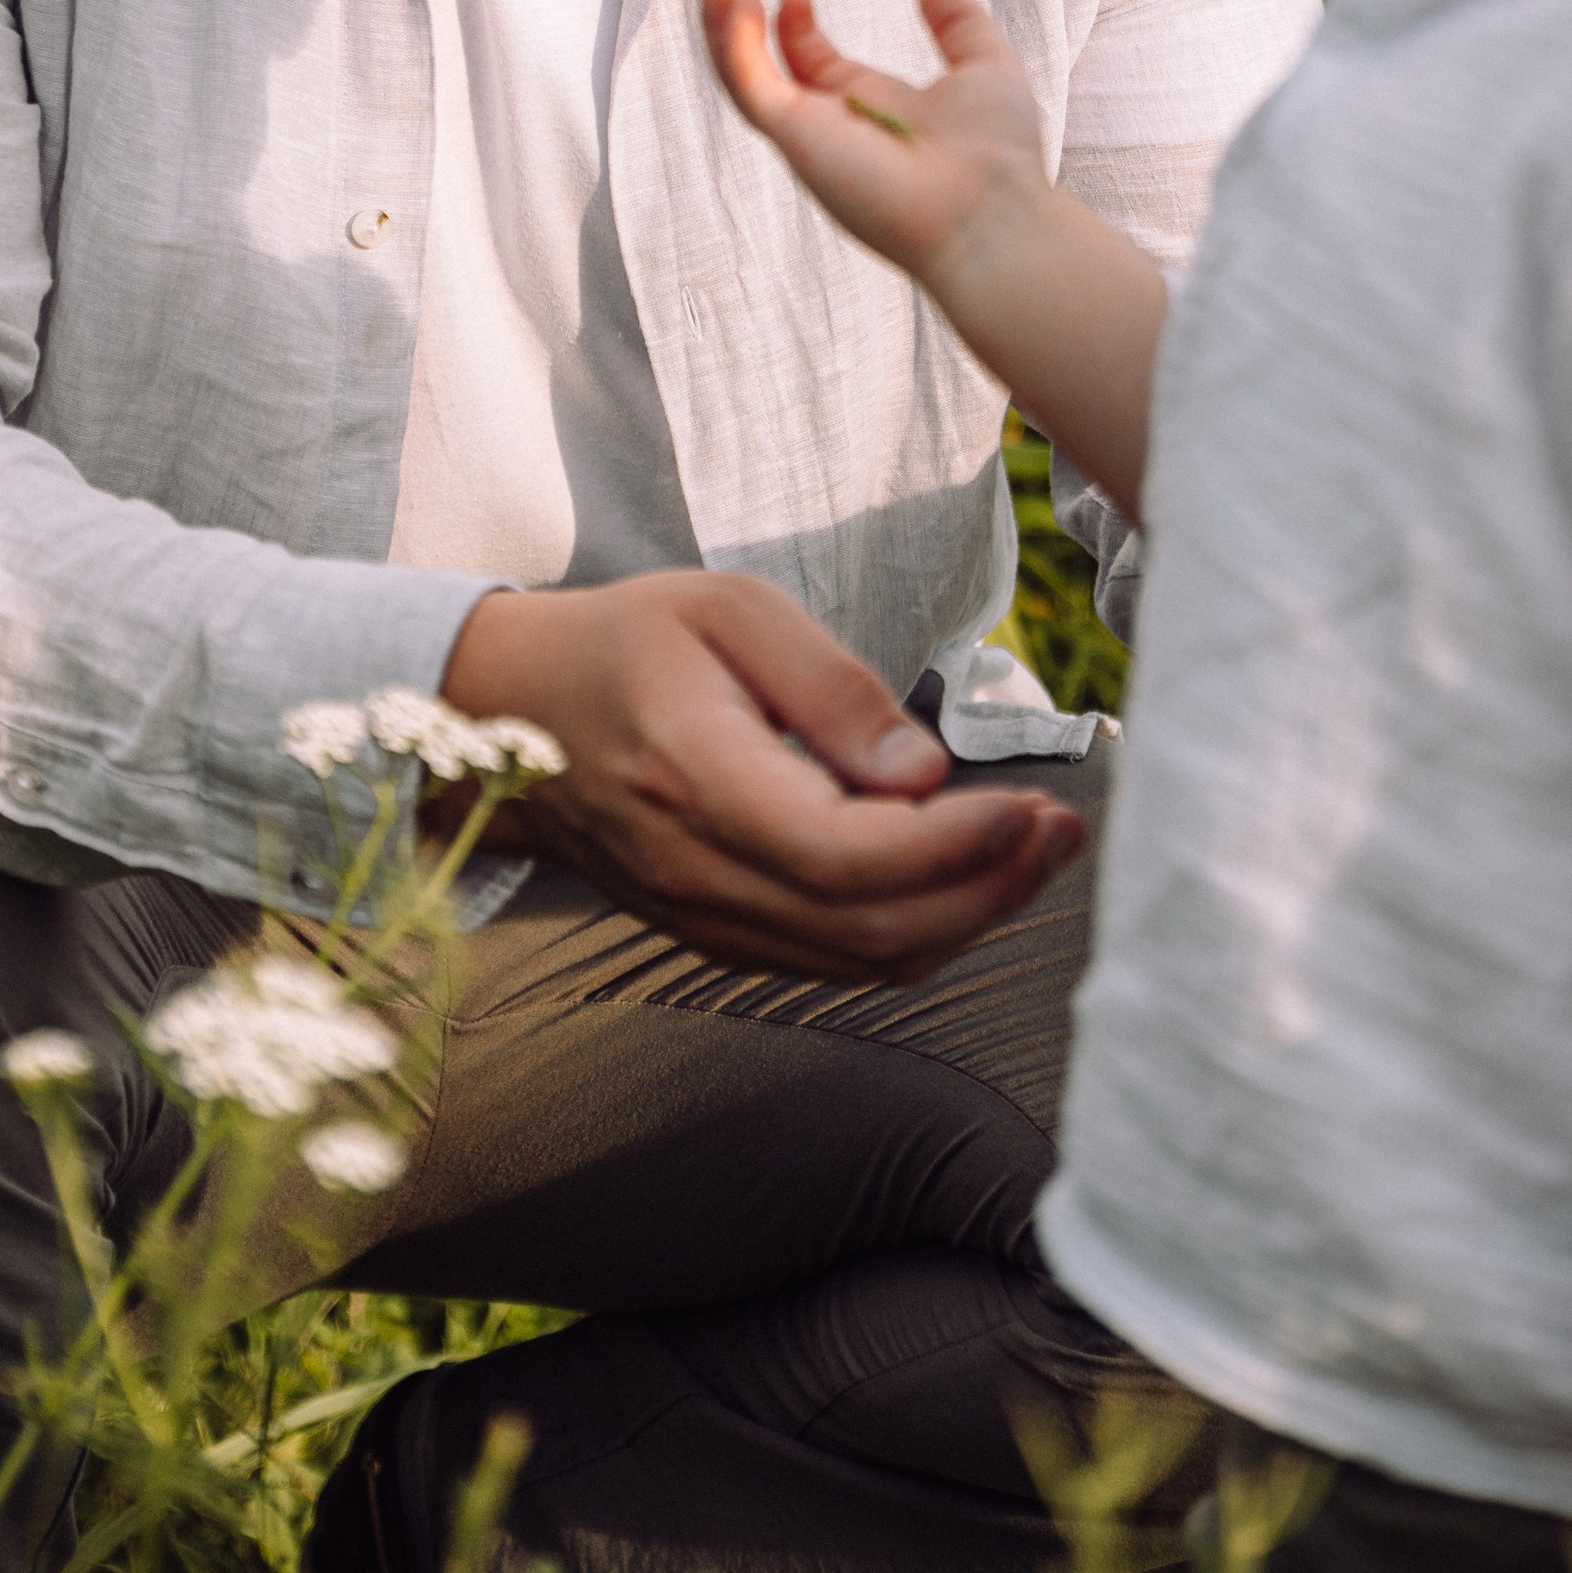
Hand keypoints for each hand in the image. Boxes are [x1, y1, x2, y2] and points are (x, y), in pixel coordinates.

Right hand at [440, 570, 1076, 982]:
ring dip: (966, 920)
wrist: (509, 714)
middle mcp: (698, 871)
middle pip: (868, 930)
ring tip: (1036, 851)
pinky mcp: (719, 932)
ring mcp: (705, 917)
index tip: (1030, 805)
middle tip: (1061, 830)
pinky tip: (966, 880)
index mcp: (695, 777)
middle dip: (987, 891)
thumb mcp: (728, 610)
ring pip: (861, 961)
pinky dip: (916, 933)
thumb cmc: (625, 643)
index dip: (953, 850)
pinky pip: (835, 961)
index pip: (843, 856)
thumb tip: (923, 776)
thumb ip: (830, 688)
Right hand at [698, 0, 1049, 313]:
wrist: (995, 214)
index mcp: (868, 109)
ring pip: (744, 82)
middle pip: (762, 73)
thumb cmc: (999, 156)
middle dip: (736, 27)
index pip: (809, 64)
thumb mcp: (982, 63)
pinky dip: (738, 49)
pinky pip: (754, 91)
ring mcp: (811, 136)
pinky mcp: (800, 142)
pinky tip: (742, 7)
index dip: (793, 25)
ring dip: (722, 33)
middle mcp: (831, 127)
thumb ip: (955, 18)